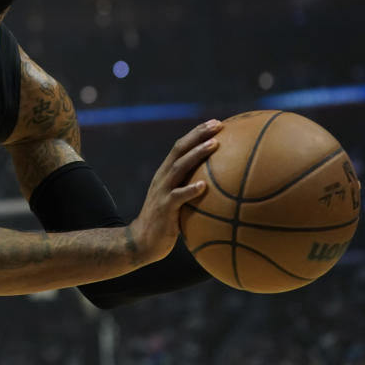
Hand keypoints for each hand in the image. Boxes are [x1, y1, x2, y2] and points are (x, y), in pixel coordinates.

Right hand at [129, 119, 222, 263]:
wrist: (142, 241)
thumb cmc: (166, 223)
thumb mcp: (178, 202)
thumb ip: (192, 191)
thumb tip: (222, 188)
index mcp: (166, 174)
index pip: (181, 147)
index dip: (197, 133)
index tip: (216, 123)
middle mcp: (162, 178)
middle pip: (179, 149)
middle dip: (198, 135)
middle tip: (218, 125)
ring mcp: (162, 192)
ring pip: (179, 167)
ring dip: (197, 154)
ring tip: (215, 145)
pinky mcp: (164, 209)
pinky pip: (178, 197)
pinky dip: (190, 190)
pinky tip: (203, 186)